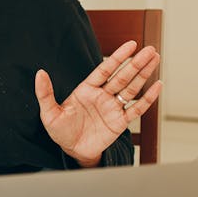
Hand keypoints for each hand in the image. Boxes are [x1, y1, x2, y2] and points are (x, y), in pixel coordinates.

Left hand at [35, 41, 162, 166]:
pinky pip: (136, 109)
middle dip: (136, 63)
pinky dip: (147, 98)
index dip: (118, 57)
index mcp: (87, 89)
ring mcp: (112, 108)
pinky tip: (157, 86)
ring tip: (155, 59)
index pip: (105, 69)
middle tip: (150, 49)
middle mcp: (102, 96)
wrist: (72, 152)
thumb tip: (40, 73)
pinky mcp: (120, 122)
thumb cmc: (60, 131)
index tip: (131, 44)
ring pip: (131, 88)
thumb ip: (45, 93)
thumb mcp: (49, 113)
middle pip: (122, 76)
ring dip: (144, 74)